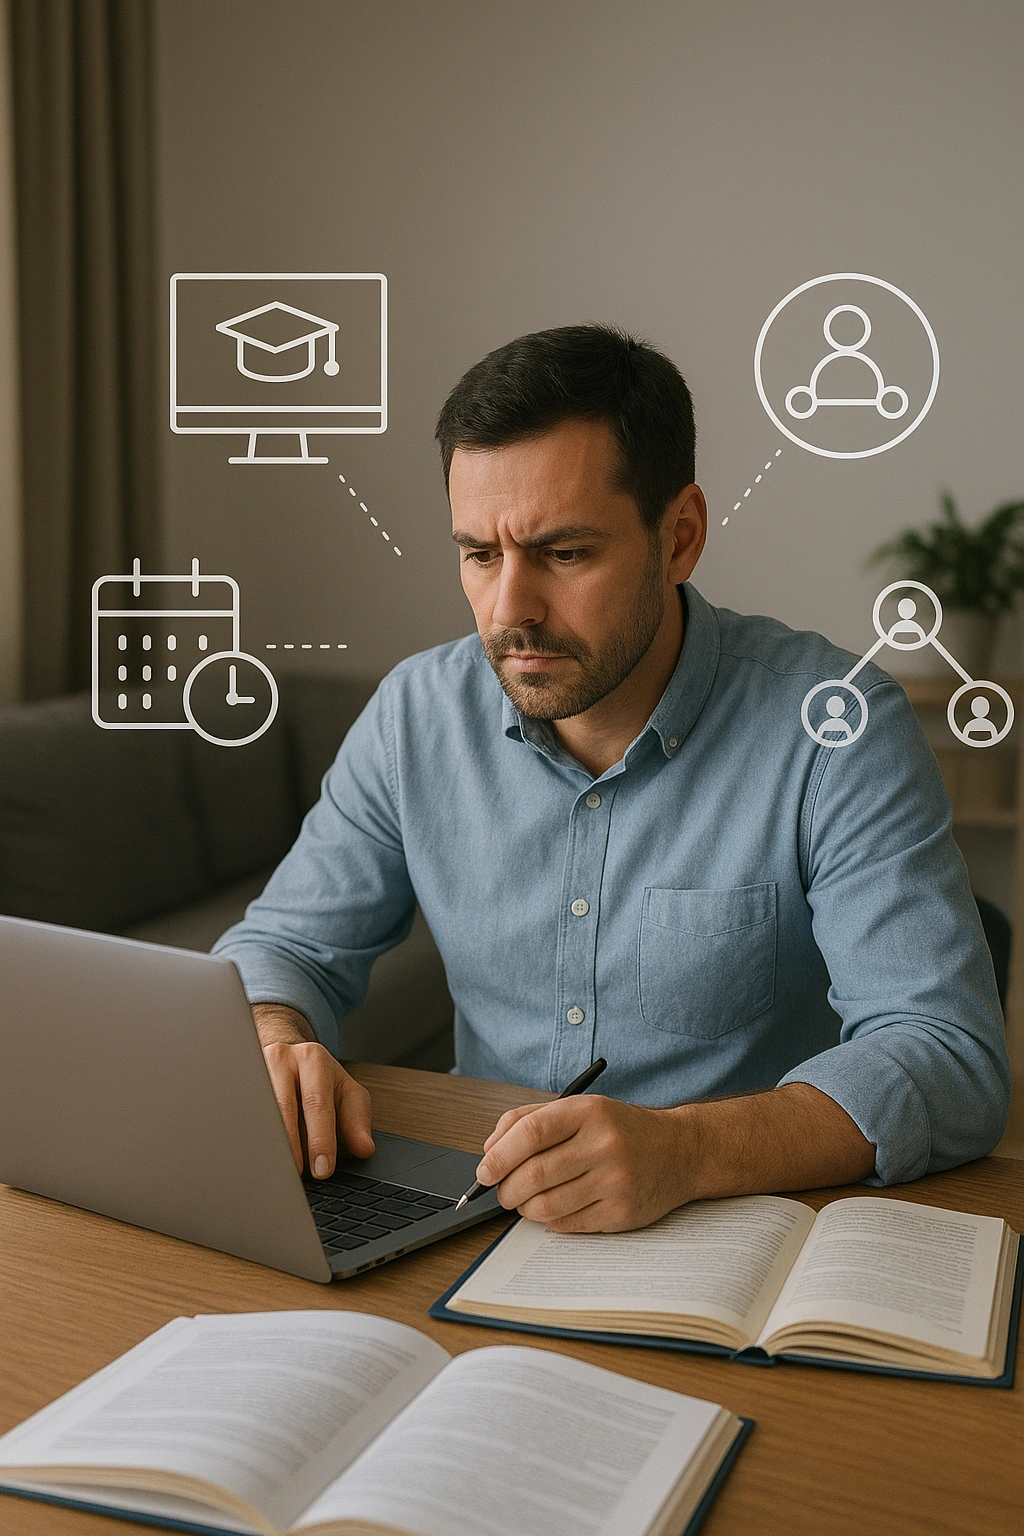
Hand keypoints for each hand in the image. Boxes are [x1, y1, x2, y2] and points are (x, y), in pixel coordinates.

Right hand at [252, 1004, 373, 1178]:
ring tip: (275, 1170)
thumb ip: (357, 1119)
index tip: (322, 1169)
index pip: (316, 1103)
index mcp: (313, 1058)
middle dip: (291, 1146)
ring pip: (258, 1110)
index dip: (320, 1139)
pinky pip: (240, 1113)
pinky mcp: (236, 1080)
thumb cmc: (319, 1079)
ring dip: (266, 1144)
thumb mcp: (346, 1093)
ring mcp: (254, 1067)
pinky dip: (248, 1138)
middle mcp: (281, 1058)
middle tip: (296, 1177)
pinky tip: (254, 1157)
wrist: (287, 1056)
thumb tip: (364, 1147)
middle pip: (283, 1106)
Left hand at [475, 1095, 689, 1232]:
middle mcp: (604, 1144)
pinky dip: (549, 1220)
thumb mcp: (580, 1108)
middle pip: (533, 1174)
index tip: (484, 1171)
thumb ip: (530, 1119)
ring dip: (524, 1209)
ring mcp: (615, 1181)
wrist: (679, 1152)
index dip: (499, 1156)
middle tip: (501, 1191)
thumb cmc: (620, 1129)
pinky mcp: (622, 1213)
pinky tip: (554, 1208)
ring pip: (546, 1206)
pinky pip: (567, 1225)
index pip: (530, 1132)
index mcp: (589, 1112)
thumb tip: (489, 1149)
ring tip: (525, 1201)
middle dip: (505, 1189)